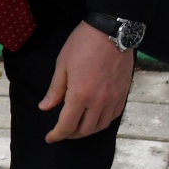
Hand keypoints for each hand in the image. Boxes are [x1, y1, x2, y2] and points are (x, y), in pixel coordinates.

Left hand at [39, 21, 135, 142]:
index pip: (67, 125)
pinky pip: (114, 116)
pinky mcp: (124, 93)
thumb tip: (45, 107)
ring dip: (87, 130)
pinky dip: (102, 121)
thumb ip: (55, 90)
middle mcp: (99, 101)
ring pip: (101, 126)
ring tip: (77, 127)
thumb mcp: (62, 66)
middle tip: (62, 132)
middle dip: (71, 135)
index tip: (50, 138)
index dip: (57, 135)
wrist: (111, 31)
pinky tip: (95, 117)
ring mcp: (114, 98)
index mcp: (80, 95)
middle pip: (85, 130)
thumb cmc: (83, 44)